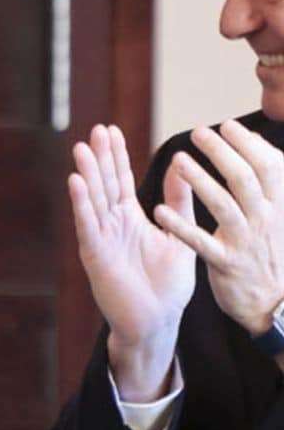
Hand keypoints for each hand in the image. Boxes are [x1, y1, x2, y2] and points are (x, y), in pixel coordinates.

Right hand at [67, 124, 195, 398]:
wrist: (157, 321)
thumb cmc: (167, 285)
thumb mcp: (178, 233)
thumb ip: (178, 201)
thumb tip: (180, 165)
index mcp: (130, 220)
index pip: (120, 181)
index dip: (115, 156)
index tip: (110, 131)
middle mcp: (111, 226)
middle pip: (103, 184)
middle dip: (99, 158)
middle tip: (95, 130)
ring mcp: (101, 240)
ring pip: (92, 200)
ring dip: (86, 174)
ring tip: (81, 148)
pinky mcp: (95, 256)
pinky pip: (87, 225)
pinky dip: (81, 203)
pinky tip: (76, 182)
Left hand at [155, 121, 283, 337]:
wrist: (274, 302)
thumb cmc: (269, 251)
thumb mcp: (276, 213)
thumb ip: (266, 182)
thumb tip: (254, 141)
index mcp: (279, 205)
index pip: (269, 167)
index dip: (248, 145)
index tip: (227, 126)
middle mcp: (265, 220)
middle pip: (244, 179)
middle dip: (222, 153)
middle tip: (198, 133)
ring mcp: (245, 242)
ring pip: (223, 205)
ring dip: (200, 181)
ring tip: (178, 160)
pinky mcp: (225, 263)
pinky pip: (200, 242)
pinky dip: (180, 226)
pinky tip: (158, 211)